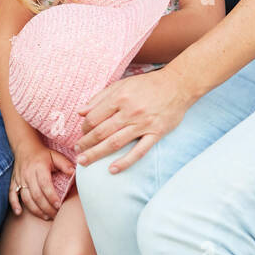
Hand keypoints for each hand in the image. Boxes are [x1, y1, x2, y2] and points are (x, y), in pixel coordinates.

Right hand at [9, 137, 73, 220]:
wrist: (25, 147)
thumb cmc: (43, 154)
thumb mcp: (55, 155)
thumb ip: (65, 164)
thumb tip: (74, 173)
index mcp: (39, 167)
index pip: (45, 184)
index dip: (52, 196)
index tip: (59, 205)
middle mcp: (28, 174)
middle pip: (36, 195)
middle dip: (46, 208)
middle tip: (55, 215)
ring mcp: (19, 179)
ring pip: (25, 197)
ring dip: (35, 210)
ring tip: (46, 217)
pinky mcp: (13, 182)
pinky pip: (11, 195)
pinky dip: (14, 204)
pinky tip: (19, 213)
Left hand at [75, 64, 193, 172]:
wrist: (178, 85)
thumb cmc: (148, 84)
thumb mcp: (122, 84)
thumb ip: (100, 98)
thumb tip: (80, 112)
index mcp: (119, 97)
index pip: (94, 117)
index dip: (84, 128)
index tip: (81, 133)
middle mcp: (130, 111)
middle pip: (101, 132)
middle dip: (85, 144)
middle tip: (77, 152)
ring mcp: (143, 124)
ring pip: (115, 143)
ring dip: (97, 154)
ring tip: (84, 161)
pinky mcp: (156, 133)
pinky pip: (139, 151)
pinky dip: (125, 162)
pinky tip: (112, 169)